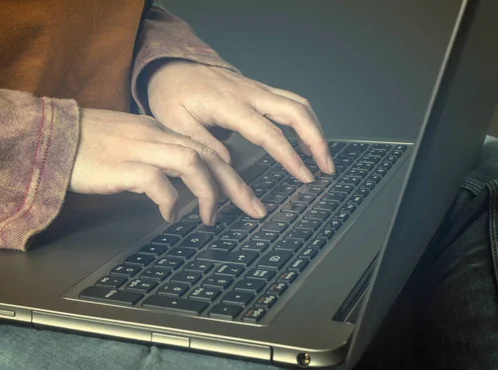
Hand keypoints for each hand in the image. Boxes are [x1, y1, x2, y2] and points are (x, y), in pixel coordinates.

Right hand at [69, 109, 267, 223]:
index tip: (245, 196)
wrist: (51, 138)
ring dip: (208, 192)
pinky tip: (169, 214)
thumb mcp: (130, 148)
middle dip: (236, 185)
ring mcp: (139, 147)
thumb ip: (157, 162)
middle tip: (255, 210)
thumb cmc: (87, 147)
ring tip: (209, 217)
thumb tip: (179, 191)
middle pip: (209, 155)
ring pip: (191, 161)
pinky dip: (170, 200)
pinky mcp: (121, 165)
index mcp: (159, 130)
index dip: (231, 173)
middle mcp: (155, 135)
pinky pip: (157, 181)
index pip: (206, 148)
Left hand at [146, 60, 334, 181]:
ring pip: (299, 104)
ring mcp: (257, 89)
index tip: (305, 175)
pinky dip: (305, 121)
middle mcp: (250, 93)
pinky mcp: (258, 90)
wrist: (171, 66)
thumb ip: (205, 146)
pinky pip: (291, 101)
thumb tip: (230, 167)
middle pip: (297, 112)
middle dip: (317, 141)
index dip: (290, 156)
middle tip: (326, 168)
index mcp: (230, 104)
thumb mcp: (177, 125)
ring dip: (315, 130)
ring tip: (322, 157)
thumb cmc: (173, 95)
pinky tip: (306, 138)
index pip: (269, 133)